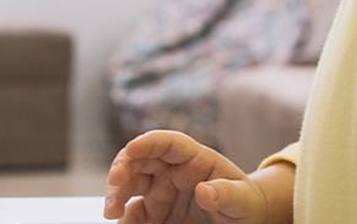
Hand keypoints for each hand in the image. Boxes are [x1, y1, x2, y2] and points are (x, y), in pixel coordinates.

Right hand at [103, 131, 278, 223]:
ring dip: (117, 193)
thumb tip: (205, 190)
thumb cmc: (245, 204)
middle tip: (115, 184)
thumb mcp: (243, 200)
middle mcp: (172, 170)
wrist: (241, 222)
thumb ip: (227, 194)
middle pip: (140, 159)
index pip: (168, 142)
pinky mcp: (156, 212)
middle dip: (123, 168)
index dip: (148, 142)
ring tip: (112, 211)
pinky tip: (123, 223)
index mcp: (194, 158)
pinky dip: (126, 217)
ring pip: (130, 183)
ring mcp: (161, 191)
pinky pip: (135, 211)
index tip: (132, 148)